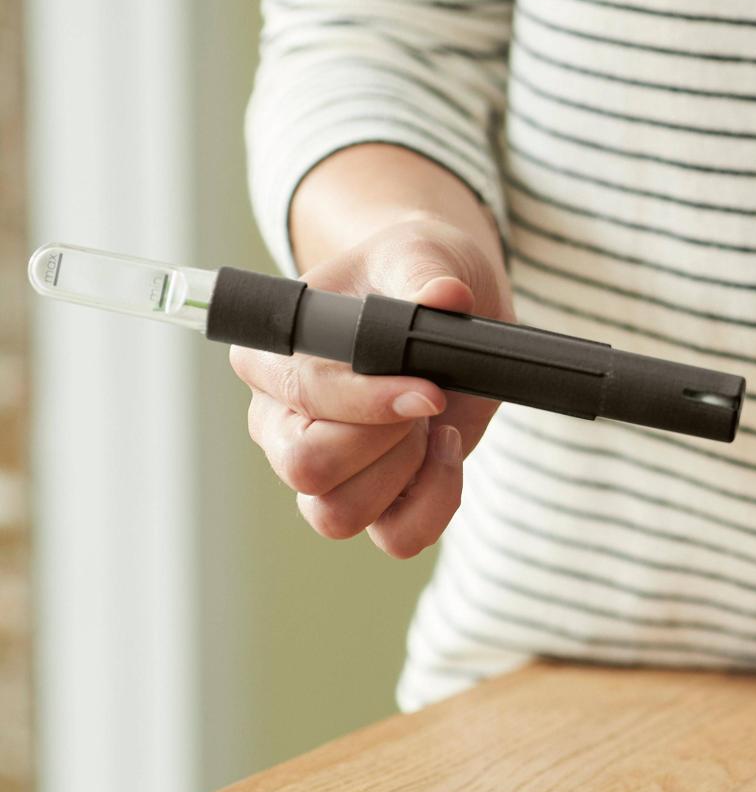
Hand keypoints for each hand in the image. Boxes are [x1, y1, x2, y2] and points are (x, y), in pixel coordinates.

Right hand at [230, 216, 514, 557]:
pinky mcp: (374, 497)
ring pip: (337, 516)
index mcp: (271, 357)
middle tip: (426, 403)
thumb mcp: (423, 254)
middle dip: (382, 444)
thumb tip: (446, 296)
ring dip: (405, 476)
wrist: (447, 302)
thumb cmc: (414, 272)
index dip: (369, 402)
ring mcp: (325, 468)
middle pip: (305, 470)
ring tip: (434, 424)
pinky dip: (433, 506)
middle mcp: (282, 421)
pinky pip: (394, 537)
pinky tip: (447, 453)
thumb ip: (425, 272)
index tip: (428, 392)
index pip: (301, 396)